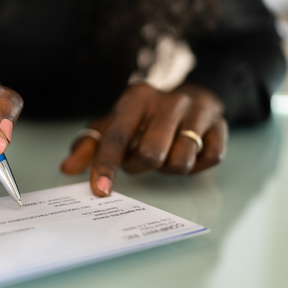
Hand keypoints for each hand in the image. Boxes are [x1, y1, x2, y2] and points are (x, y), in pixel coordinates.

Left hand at [60, 82, 227, 195]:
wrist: (192, 96)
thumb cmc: (145, 118)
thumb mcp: (113, 125)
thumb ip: (88, 146)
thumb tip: (67, 168)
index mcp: (136, 98)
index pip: (116, 137)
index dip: (106, 166)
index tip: (100, 191)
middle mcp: (168, 101)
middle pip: (150, 154)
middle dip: (142, 166)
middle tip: (142, 158)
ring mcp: (197, 111)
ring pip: (180, 162)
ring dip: (170, 167)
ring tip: (167, 152)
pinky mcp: (220, 125)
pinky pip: (208, 160)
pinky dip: (196, 166)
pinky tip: (189, 151)